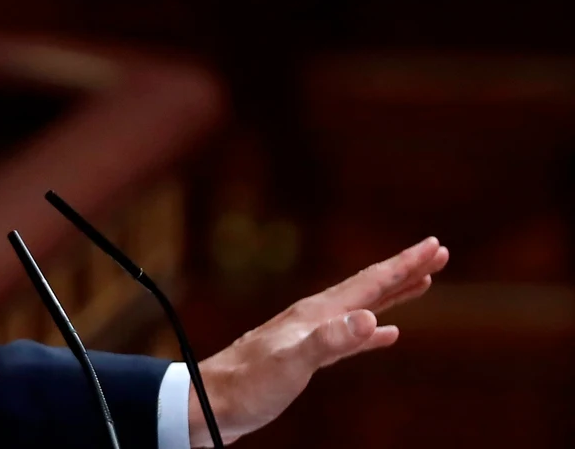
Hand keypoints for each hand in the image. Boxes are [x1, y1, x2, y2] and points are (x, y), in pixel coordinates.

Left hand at [190, 236, 448, 444]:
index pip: (369, 282)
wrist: (210, 403)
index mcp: (316, 313)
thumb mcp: (292, 364)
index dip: (404, 265)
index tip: (434, 245)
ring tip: (421, 283)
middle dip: (405, 270)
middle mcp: (315, 317)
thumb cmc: (247, 385)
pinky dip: (373, 332)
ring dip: (393, 295)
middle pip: (369, 287)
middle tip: (439, 253)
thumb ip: (329, 341)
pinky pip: (350, 336)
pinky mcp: (305, 356)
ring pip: (362, 307)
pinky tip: (386, 333)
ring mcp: (310, 335)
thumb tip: (372, 319)